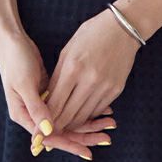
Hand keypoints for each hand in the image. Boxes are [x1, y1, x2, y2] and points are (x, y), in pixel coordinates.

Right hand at [0, 28, 117, 159]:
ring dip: (87, 120)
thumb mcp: (24, 83)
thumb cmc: (15, 60)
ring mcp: (41, 102)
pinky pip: (68, 104)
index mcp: (23, 115)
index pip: (50, 136)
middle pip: (61, 130)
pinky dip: (83, 106)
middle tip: (106, 137)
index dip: (69, 143)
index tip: (88, 151)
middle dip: (84, 134)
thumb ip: (36, 107)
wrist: (10, 40)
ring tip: (109, 122)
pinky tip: (101, 107)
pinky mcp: (49, 91)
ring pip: (67, 117)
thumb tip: (50, 130)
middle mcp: (33, 112)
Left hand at [41, 8, 140, 138]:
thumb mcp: (68, 51)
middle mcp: (89, 80)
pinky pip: (97, 110)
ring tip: (63, 125)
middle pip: (68, 115)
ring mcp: (104, 87)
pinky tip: (81, 114)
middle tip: (49, 133)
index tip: (38, 130)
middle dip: (57, 126)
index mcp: (73, 68)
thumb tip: (48, 100)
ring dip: (72, 123)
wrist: (123, 28)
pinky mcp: (116, 90)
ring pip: (83, 117)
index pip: (55, 104)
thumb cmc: (91, 34)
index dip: (45, 120)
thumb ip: (57, 76)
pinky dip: (87, 115)